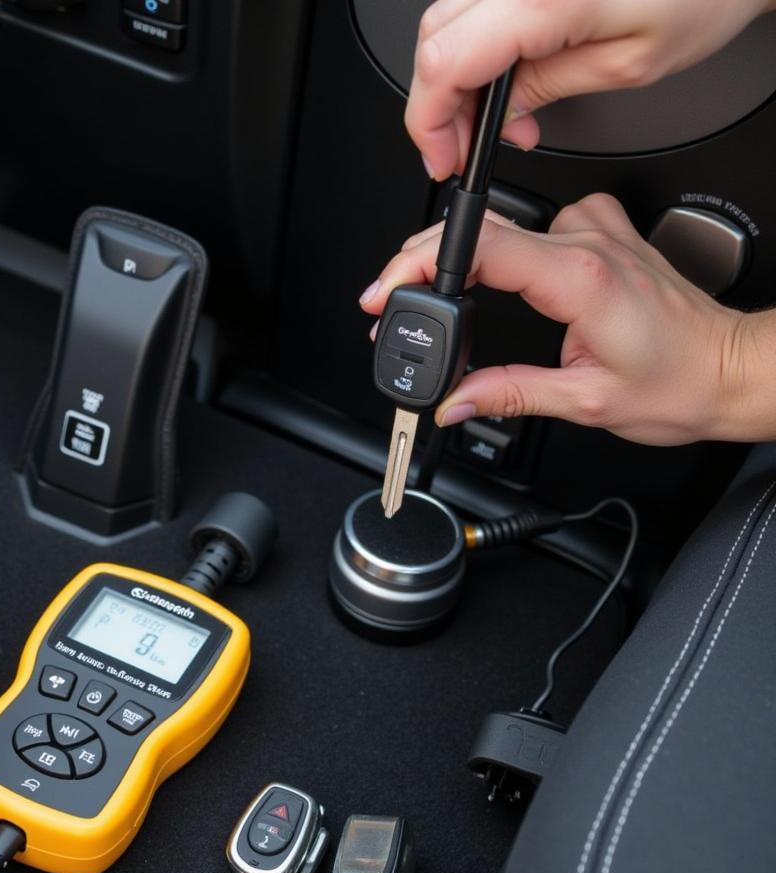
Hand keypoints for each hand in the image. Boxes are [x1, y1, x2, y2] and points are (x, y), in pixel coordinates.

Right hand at [360, 193, 774, 445]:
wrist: (729, 367)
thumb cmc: (678, 383)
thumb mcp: (585, 402)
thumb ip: (508, 395)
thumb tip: (453, 401)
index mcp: (582, 279)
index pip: (482, 246)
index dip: (421, 263)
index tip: (389, 291)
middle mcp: (587, 242)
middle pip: (481, 229)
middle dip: (423, 263)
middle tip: (393, 302)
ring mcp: (595, 230)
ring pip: (503, 224)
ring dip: (457, 255)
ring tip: (433, 295)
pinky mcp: (599, 231)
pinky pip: (535, 225)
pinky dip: (501, 248)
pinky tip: (493, 273)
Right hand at [408, 0, 775, 179]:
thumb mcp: (626, 64)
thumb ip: (546, 89)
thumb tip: (497, 118)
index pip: (444, 63)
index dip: (431, 123)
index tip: (445, 158)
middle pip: (433, 41)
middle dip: (440, 107)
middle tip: (469, 147)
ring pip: (446, 21)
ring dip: (457, 79)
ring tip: (502, 116)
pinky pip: (475, 5)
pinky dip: (477, 49)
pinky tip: (507, 75)